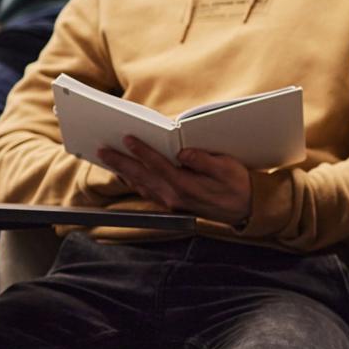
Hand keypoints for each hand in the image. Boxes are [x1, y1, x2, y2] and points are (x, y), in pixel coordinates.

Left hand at [99, 137, 252, 226]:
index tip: (128, 138)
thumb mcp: (228, 169)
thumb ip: (204, 161)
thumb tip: (184, 152)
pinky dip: (135, 182)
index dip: (142, 151)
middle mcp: (174, 196)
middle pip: (142, 176)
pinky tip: (128, 176)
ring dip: (123, 172)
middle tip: (102, 150)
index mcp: (186, 185)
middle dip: (121, 162)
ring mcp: (172, 202)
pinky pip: (148, 192)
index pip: (158, 165)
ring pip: (141, 185)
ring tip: (109, 160)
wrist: (245, 210)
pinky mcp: (174, 205)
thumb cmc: (238, 186)